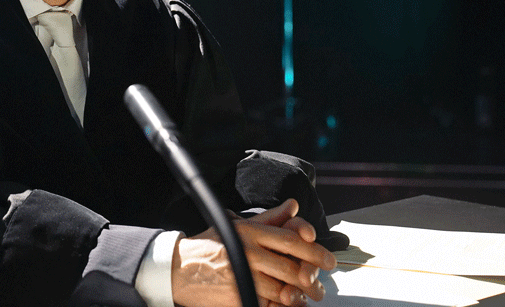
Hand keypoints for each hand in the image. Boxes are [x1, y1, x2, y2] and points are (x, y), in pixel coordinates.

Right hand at [171, 199, 336, 306]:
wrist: (176, 269)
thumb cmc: (208, 246)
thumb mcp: (236, 225)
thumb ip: (269, 218)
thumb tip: (293, 206)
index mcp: (250, 232)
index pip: (291, 239)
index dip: (315, 250)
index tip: (328, 259)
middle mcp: (248, 252)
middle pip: (291, 267)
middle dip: (312, 279)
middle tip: (320, 285)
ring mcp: (242, 276)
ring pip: (282, 290)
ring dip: (298, 297)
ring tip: (304, 298)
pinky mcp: (237, 296)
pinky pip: (267, 305)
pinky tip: (284, 306)